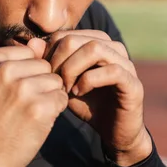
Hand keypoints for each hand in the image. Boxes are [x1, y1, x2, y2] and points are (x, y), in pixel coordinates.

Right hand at [0, 39, 67, 166]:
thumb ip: (16, 61)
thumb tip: (40, 41)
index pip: (30, 53)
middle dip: (40, 85)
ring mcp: (21, 89)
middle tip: (19, 107)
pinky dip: (54, 112)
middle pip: (45, 66)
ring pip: (56, 81)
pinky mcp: (38, 108)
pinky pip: (62, 98)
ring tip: (26, 115)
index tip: (9, 94)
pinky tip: (35, 123)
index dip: (27, 74)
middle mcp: (4, 70)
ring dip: (48, 98)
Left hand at [45, 30, 151, 166]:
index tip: (44, 77)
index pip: (64, 35)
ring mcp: (126, 63)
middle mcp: (113, 48)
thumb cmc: (87, 104)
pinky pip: (111, 70)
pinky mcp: (133, 83)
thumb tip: (33, 43)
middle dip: (57, 62)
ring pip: (94, 49)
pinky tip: (78, 93)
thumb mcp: (63, 83)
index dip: (48, 55)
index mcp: (97, 42)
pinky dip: (88, 80)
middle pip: (75, 39)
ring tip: (65, 88)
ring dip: (72, 69)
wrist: (113, 131)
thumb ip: (49, 63)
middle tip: (53, 83)